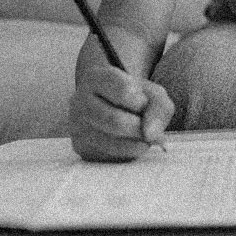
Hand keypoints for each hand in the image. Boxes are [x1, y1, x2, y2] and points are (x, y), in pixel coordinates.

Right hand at [69, 34, 174, 161]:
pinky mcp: (80, 148)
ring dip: (136, 143)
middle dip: (139, 127)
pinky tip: (127, 142)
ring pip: (113, 144)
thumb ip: (158, 107)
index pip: (123, 91)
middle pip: (116, 122)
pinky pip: (110, 157)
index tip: (141, 102)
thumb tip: (150, 135)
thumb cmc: (134, 98)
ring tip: (137, 133)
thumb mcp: (152, 93)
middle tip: (142, 124)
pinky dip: (128, 153)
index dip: (140, 101)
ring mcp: (76, 126)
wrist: (112, 106)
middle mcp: (79, 101)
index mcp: (95, 78)